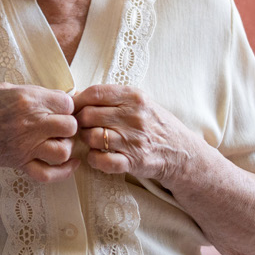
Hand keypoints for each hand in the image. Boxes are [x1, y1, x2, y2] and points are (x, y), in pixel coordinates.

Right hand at [0, 83, 79, 182]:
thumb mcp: (6, 88)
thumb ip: (32, 93)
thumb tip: (54, 98)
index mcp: (27, 99)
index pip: (66, 102)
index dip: (67, 105)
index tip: (61, 107)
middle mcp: (29, 122)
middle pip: (70, 126)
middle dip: (69, 125)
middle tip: (61, 124)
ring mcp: (24, 145)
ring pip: (63, 150)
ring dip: (65, 146)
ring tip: (58, 141)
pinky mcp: (18, 162)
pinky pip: (48, 174)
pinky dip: (63, 172)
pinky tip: (70, 164)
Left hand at [72, 84, 193, 182]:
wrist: (181, 151)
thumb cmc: (153, 123)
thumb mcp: (138, 101)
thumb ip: (111, 97)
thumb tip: (76, 95)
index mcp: (133, 97)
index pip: (95, 93)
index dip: (78, 100)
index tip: (73, 107)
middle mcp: (133, 117)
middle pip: (88, 115)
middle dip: (80, 121)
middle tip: (82, 126)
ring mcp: (133, 140)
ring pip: (91, 137)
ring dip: (86, 140)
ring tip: (91, 140)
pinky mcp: (133, 161)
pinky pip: (102, 161)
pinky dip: (94, 159)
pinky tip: (97, 156)